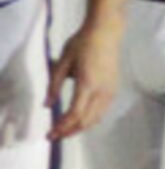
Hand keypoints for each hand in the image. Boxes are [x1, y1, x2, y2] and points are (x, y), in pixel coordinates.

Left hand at [46, 17, 118, 140]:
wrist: (106, 32)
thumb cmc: (83, 44)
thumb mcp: (62, 62)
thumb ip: (54, 85)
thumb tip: (47, 105)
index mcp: (88, 83)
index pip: (75, 113)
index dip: (62, 127)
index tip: (50, 134)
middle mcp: (102, 90)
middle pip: (87, 121)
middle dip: (70, 131)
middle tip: (54, 136)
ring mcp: (110, 90)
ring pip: (96, 118)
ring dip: (80, 127)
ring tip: (65, 131)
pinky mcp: (113, 89)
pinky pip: (102, 111)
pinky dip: (90, 120)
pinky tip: (80, 119)